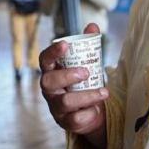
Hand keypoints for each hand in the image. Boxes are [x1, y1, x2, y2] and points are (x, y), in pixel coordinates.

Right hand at [39, 24, 107, 144]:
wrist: (92, 111)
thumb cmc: (84, 84)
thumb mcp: (87, 64)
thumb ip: (88, 45)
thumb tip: (92, 26)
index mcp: (52, 71)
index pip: (44, 60)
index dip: (52, 52)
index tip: (64, 44)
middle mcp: (50, 89)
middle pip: (48, 81)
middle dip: (67, 75)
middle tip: (86, 72)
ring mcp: (55, 107)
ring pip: (65, 101)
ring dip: (87, 95)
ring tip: (104, 92)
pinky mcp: (65, 122)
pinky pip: (76, 118)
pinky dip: (89, 112)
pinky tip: (96, 108)